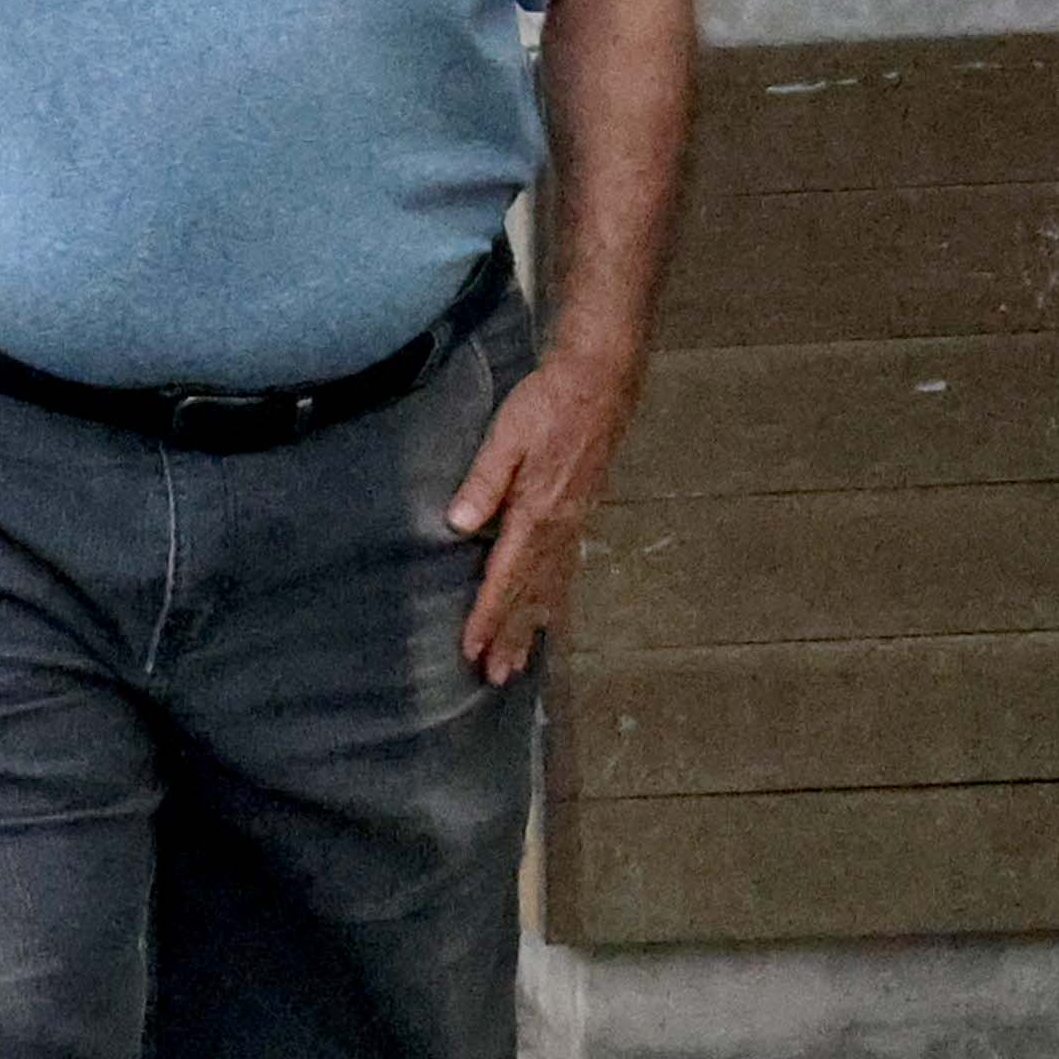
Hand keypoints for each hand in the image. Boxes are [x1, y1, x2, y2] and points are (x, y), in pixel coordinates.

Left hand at [448, 347, 635, 683]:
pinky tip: (548, 616)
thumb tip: (458, 526)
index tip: (471, 649)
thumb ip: (483, 482)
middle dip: (510, 636)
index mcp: (537, 513)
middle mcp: (560, 528)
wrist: (599, 381)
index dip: (487, 616)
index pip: (505, 578)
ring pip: (551, 588)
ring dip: (532, 627)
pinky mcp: (580, 514)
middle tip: (495, 677)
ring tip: (518, 663)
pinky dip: (554, 601)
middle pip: (530, 594)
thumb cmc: (548, 404)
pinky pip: (566, 570)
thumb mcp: (506, 436)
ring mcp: (574, 524)